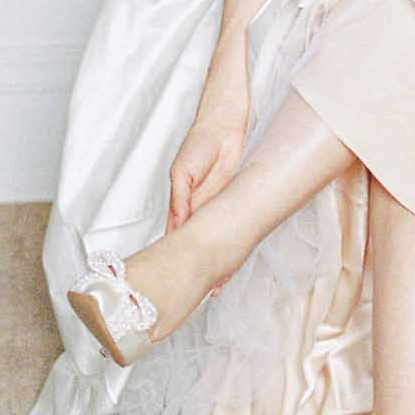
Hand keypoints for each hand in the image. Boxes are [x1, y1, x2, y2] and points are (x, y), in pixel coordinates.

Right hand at [165, 99, 247, 294]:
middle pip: (199, 244)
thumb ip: (181, 198)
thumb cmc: (200, 141)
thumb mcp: (183, 171)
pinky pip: (238, 224)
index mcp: (185, 204)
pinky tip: (239, 259)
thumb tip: (178, 224)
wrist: (227, 121)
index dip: (177, 258)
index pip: (178, 237)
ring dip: (220, 259)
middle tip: (200, 293)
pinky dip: (238, 241)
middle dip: (200, 266)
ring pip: (219, 239)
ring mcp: (221, 205)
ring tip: (218, 287)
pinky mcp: (239, 198)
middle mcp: (202, 208)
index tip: (175, 280)